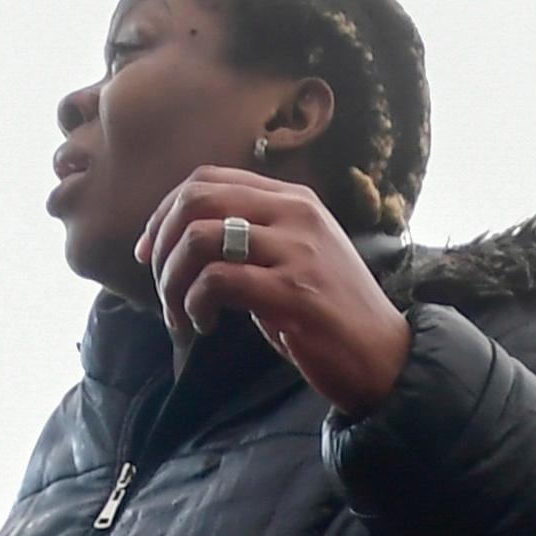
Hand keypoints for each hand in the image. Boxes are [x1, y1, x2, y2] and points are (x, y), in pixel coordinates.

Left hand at [135, 168, 413, 411]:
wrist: (385, 357)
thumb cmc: (331, 315)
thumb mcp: (293, 259)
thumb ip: (251, 240)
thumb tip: (183, 243)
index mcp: (292, 199)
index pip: (207, 179)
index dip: (164, 212)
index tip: (150, 252)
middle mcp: (295, 213)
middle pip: (196, 199)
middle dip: (162, 243)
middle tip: (159, 285)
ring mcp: (296, 249)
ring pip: (200, 238)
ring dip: (172, 281)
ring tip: (179, 314)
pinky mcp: (295, 291)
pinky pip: (217, 282)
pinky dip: (194, 305)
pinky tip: (204, 326)